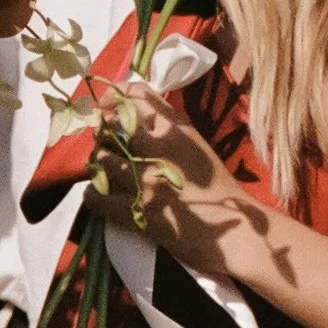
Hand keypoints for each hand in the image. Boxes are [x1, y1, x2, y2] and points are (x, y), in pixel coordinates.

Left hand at [91, 83, 251, 276]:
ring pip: (100, 158)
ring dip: (99, 163)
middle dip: (102, 132)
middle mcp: (158, 148)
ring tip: (106, 169)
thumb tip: (136, 119)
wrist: (234, 232)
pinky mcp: (135, 210)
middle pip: (110, 124)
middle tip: (104, 141)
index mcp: (177, 129)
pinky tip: (101, 196)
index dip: (114, 97)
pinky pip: (96, 195)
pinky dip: (93, 194)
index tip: (105, 105)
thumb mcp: (198, 148)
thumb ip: (169, 131)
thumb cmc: (218, 191)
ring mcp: (144, 179)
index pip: (136, 94)